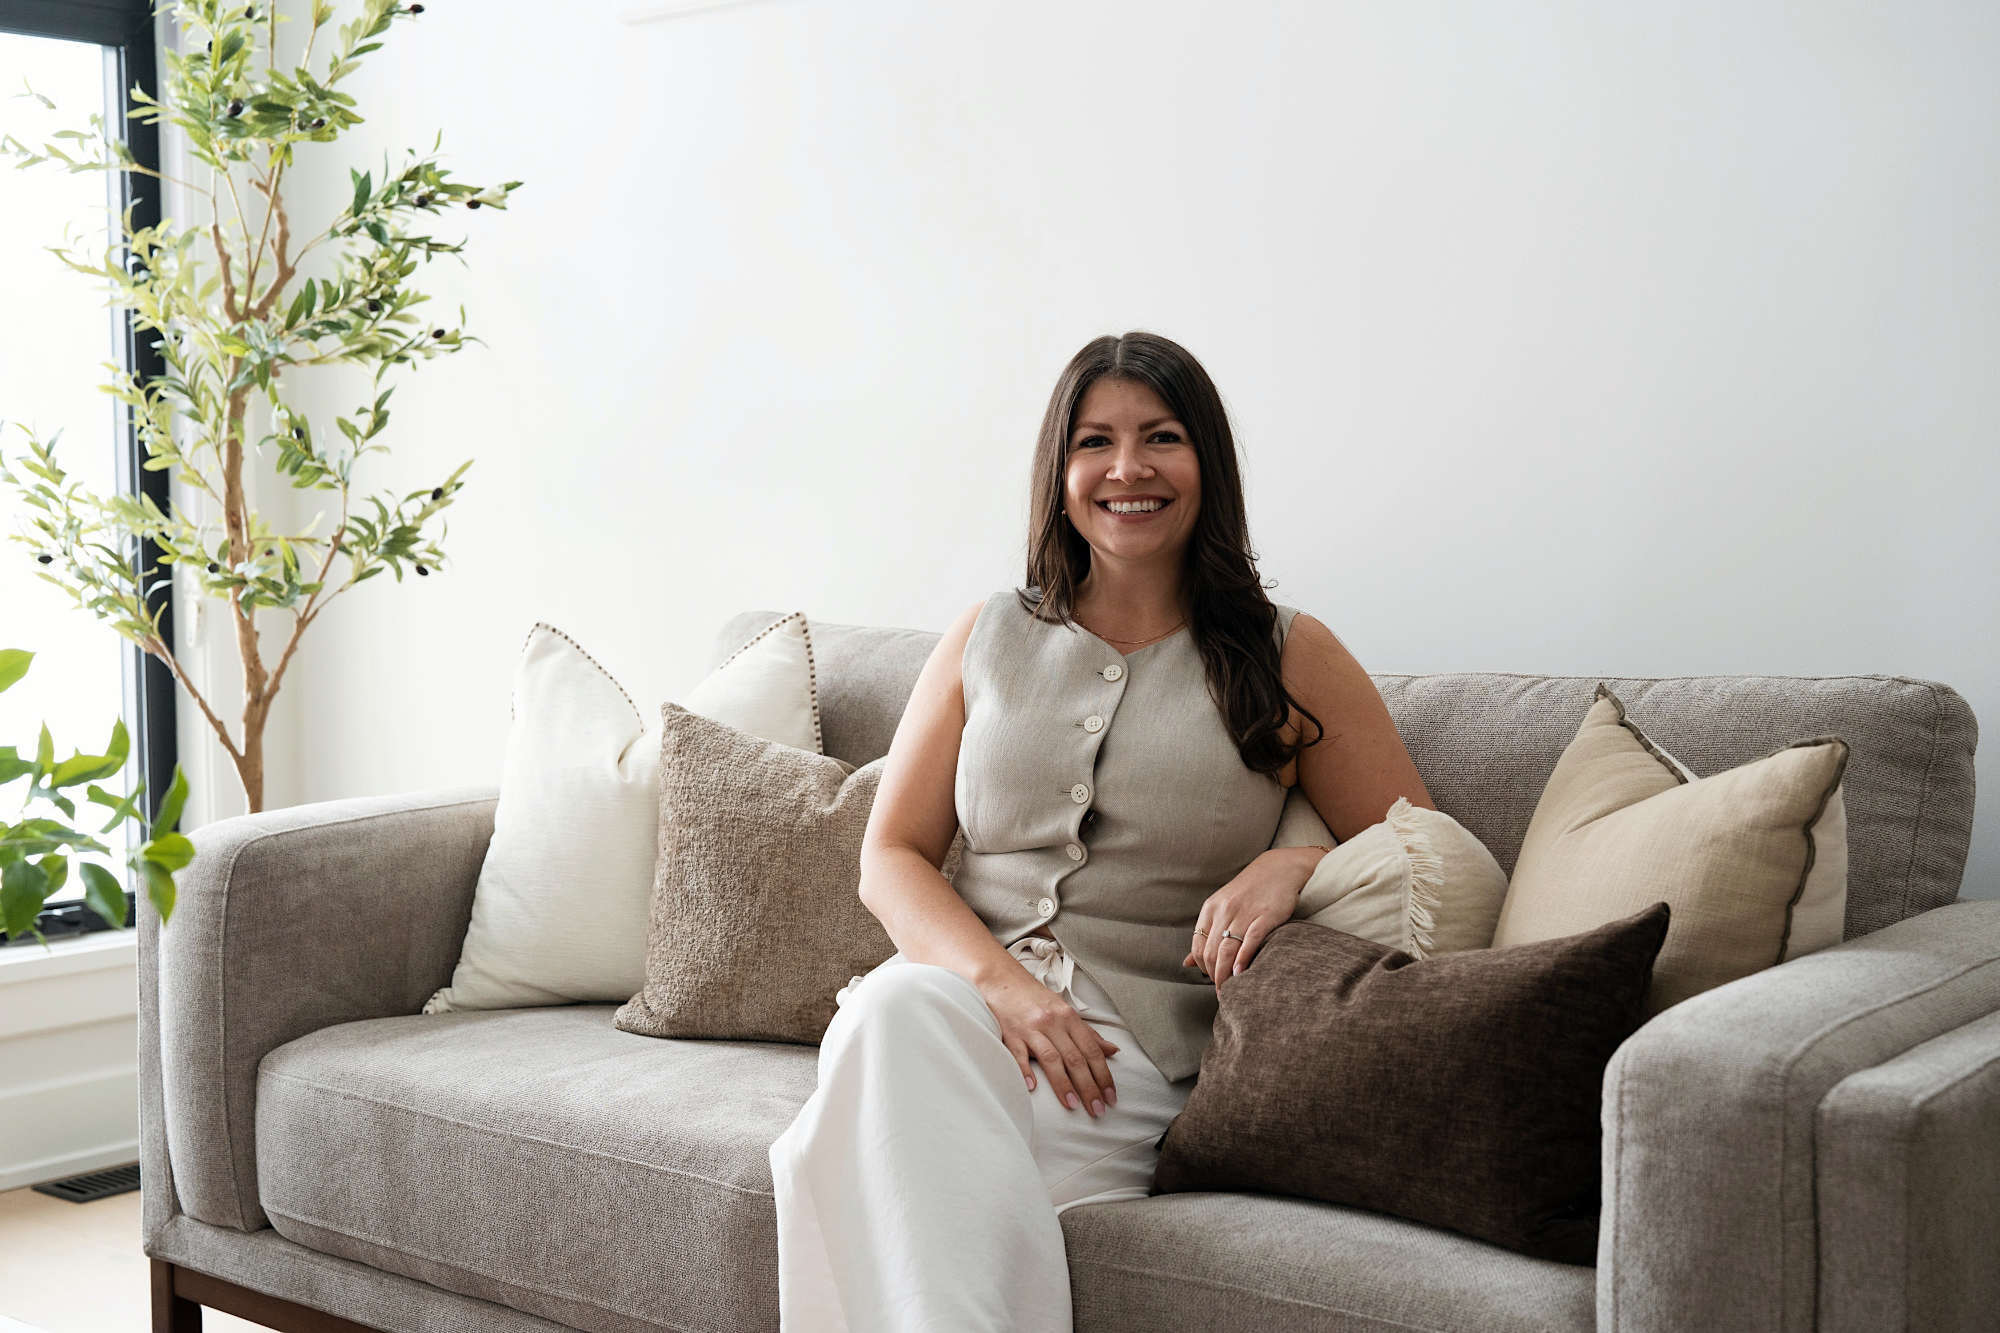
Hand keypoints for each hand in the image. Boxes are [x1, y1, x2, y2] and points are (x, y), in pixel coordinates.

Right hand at [977, 965, 1118, 1116]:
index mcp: (1069, 1018)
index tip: (1111, 1097)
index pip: (1092, 1050)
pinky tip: (1032, 1088)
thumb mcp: (1065, 1011)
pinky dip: (1025, 1070)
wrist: (1002, 979)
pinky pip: (1018, 1054)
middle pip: (1075, 1058)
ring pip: (1051, 1058)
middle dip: (1088, 1086)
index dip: (1103, 1075)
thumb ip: (1088, 1034)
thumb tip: (1113, 1050)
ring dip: (1063, 1084)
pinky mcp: (1010, 1033)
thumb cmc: (1036, 999)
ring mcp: (1030, 1028)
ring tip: (1073, 1105)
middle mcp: (1052, 1022)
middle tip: (1098, 1110)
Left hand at [1182, 847, 1321, 986]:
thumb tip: (1186, 963)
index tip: (1212, 979)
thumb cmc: (1249, 893)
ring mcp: (1245, 913)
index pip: (1198, 947)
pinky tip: (1241, 973)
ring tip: (1230, 991)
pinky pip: (1250, 940)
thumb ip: (1205, 934)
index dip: (1202, 968)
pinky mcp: (1266, 916)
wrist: (1279, 869)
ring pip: (1227, 950)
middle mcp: (1224, 910)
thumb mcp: (1221, 908)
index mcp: (1210, 909)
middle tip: (1223, 991)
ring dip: (1226, 975)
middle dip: (1214, 976)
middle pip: (1211, 953)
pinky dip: (1243, 959)